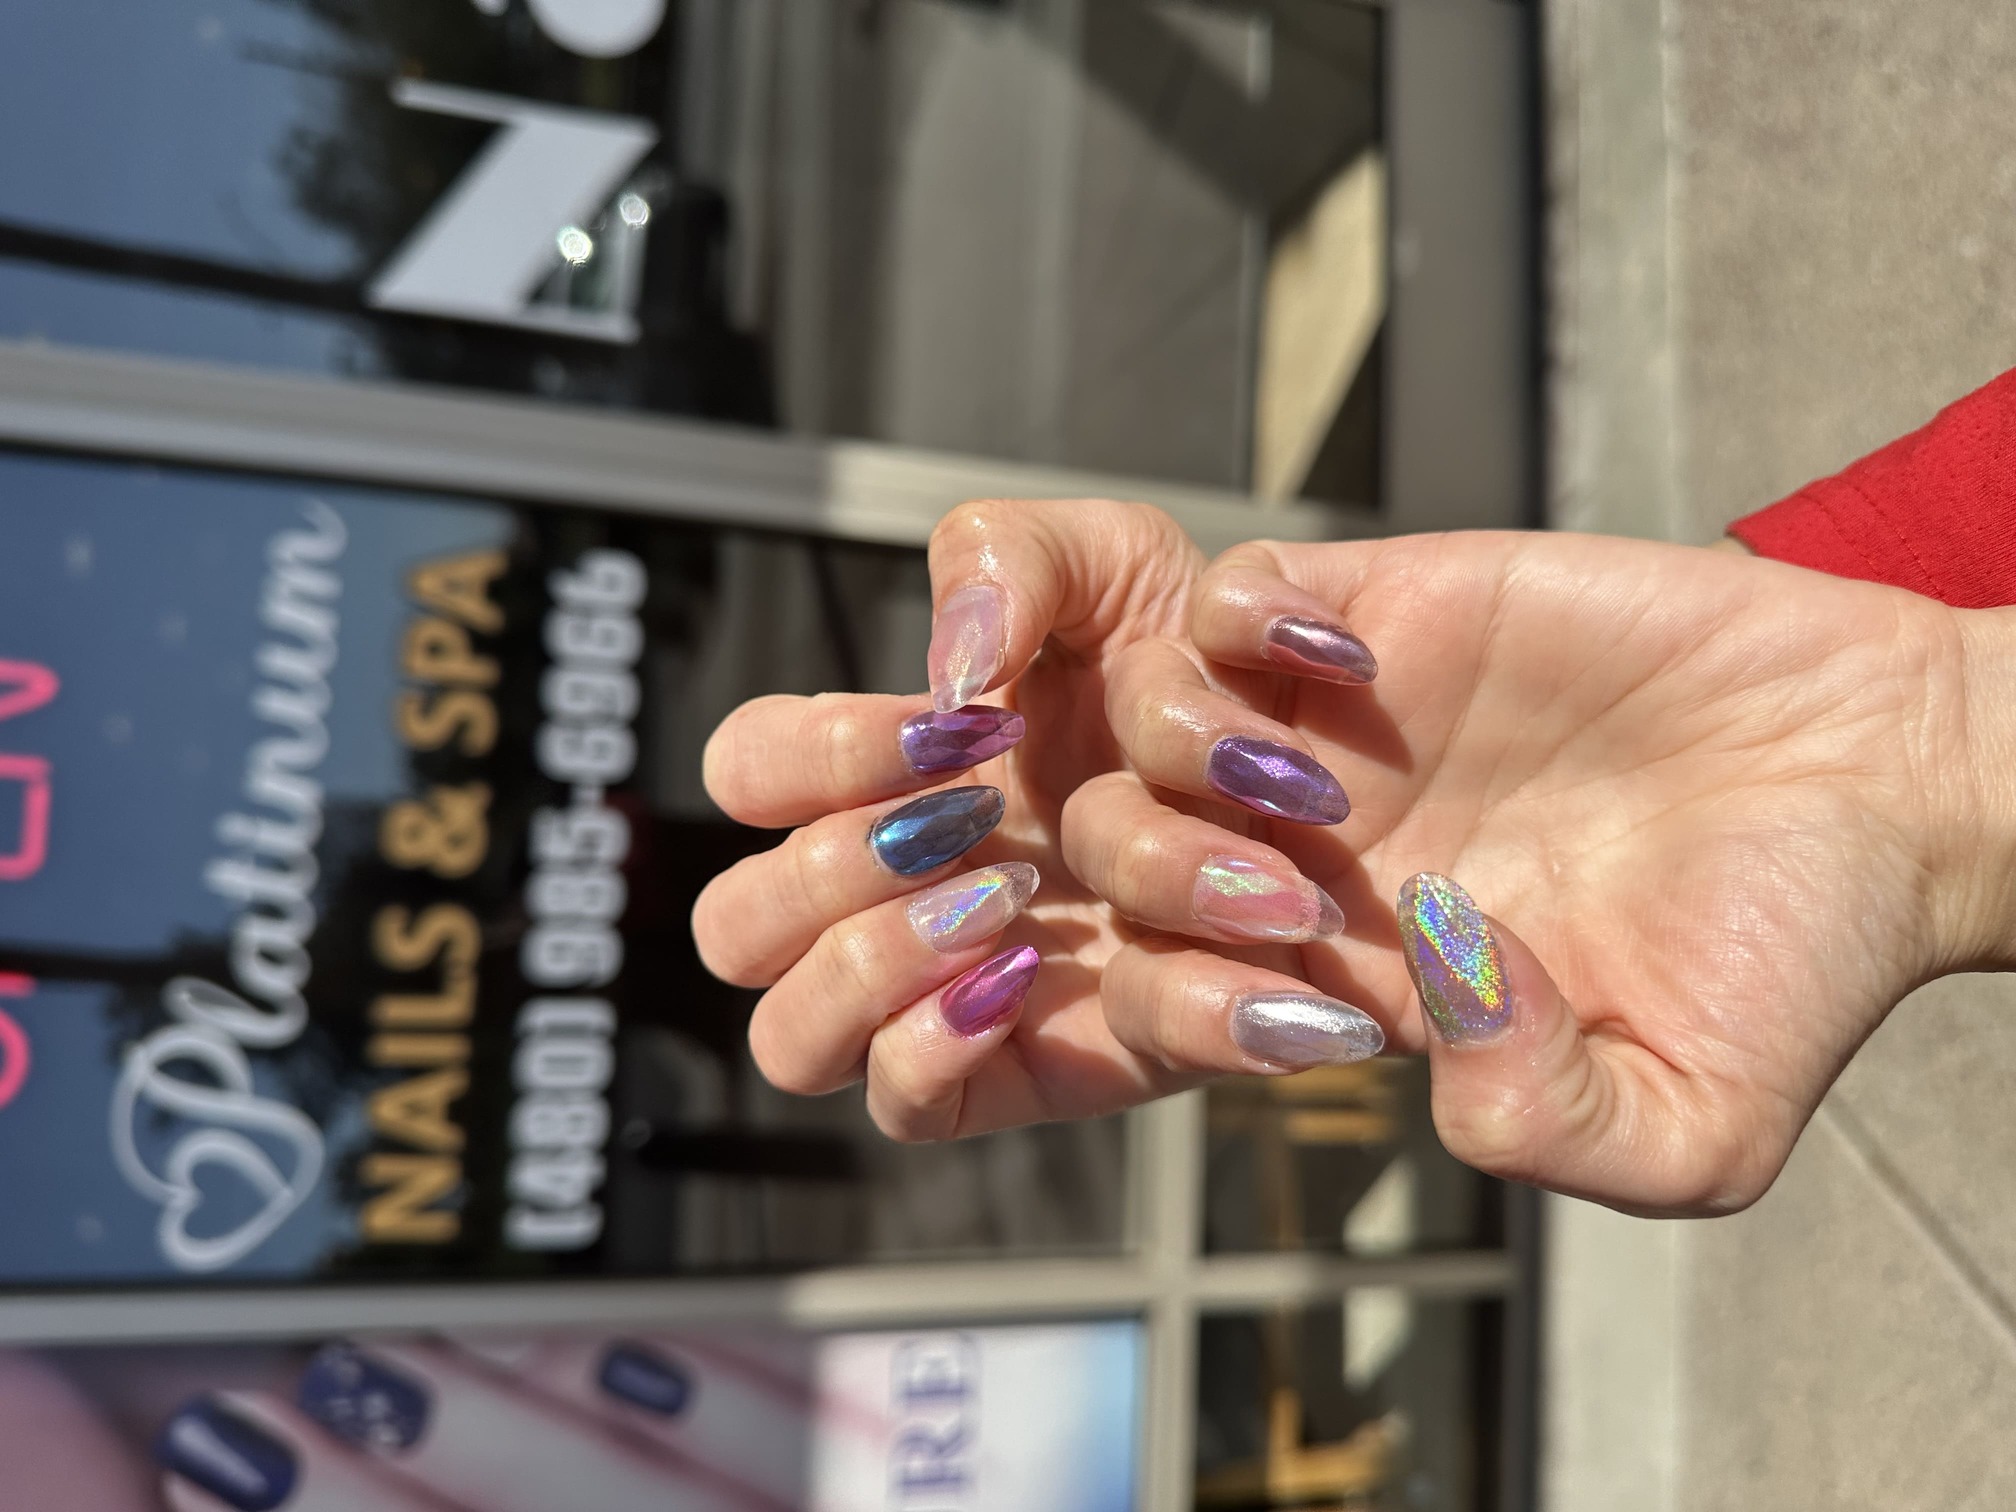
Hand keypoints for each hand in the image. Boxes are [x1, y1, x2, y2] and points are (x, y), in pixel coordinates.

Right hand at [693, 498, 1359, 1138]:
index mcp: (900, 770)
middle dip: (841, 865)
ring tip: (1016, 907)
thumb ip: (1003, 557)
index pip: (751, 773)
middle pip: (738, 924)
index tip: (958, 734)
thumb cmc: (1226, 669)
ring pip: (796, 1039)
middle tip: (984, 822)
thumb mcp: (1115, 560)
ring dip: (880, 962)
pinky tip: (1037, 973)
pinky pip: (911, 1107)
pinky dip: (941, 1045)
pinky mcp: (1040, 1068)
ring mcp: (960, 983)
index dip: (815, 753)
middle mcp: (910, 884)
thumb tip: (947, 671)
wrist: (1360, 774)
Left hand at [1070, 529, 2015, 1214]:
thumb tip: (1431, 1003)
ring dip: (1184, 746)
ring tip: (1316, 782)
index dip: (1183, 1006)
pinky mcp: (1397, 607)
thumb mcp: (1685, 1128)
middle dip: (1162, 877)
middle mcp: (1328, 849)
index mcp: (1362, 977)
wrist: (1893, 779)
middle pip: (1125, 854)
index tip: (1305, 1007)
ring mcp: (1347, 726)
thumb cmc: (1795, 956)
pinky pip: (1240, 593)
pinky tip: (1354, 661)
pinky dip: (1250, 616)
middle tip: (1295, 889)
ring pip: (1151, 714)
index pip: (1176, 992)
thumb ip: (1537, 1119)